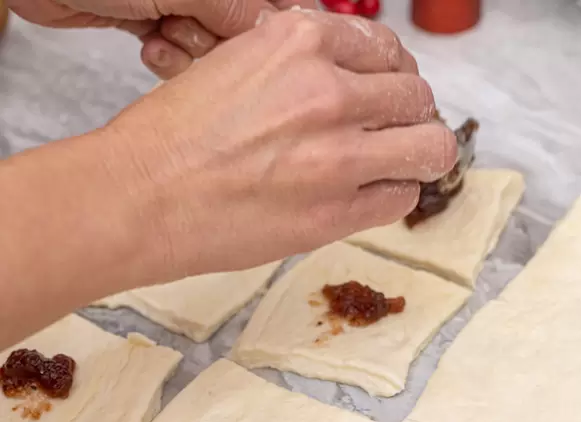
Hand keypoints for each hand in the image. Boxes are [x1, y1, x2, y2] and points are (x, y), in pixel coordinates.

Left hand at [8, 0, 316, 79]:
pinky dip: (165, 59)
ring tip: (162, 31)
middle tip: (189, 28)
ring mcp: (181, 2)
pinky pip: (179, 58)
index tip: (269, 60)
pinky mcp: (152, 20)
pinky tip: (148, 43)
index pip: (279, 7)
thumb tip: (283, 32)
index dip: (275, 36)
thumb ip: (240, 9)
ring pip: (212, 54)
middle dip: (220, 46)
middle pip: (247, 36)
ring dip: (188, 55)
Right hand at [106, 10, 456, 284]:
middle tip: (390, 134)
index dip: (392, 76)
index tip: (386, 95)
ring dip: (418, 155)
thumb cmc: (170, 139)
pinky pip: (401, 197)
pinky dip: (393, 195)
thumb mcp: (234, 66)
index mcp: (299, 40)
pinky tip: (369, 197)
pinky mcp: (335, 211)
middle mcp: (328, 90)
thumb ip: (296, 69)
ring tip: (395, 166)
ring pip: (428, 146)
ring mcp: (338, 153)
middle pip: (415, 95)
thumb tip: (341, 85)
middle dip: (408, 115)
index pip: (385, 49)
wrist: (140, 198)